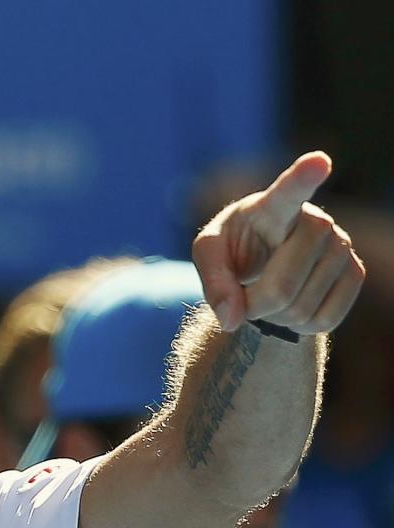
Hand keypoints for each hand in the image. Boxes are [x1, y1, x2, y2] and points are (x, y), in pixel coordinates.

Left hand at [192, 152, 365, 334]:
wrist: (263, 259)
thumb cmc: (233, 248)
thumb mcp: (208, 256)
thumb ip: (213, 283)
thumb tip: (231, 319)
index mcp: (272, 206)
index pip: (290, 190)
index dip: (303, 177)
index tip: (318, 162)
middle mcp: (315, 220)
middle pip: (282, 287)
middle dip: (253, 305)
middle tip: (243, 296)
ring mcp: (341, 245)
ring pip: (303, 308)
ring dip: (274, 318)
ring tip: (266, 297)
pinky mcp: (355, 272)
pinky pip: (325, 320)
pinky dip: (298, 327)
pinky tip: (290, 309)